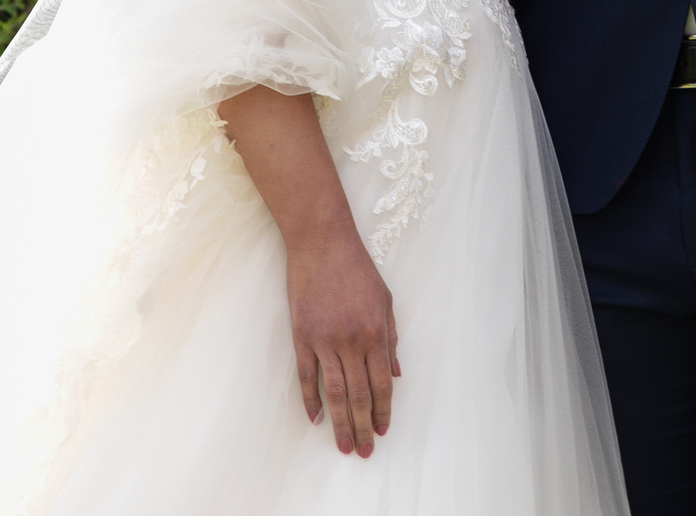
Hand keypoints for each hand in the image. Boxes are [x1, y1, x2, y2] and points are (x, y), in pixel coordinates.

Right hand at [285, 228, 400, 455]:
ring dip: (340, 423)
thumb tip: (394, 373)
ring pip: (335, 393)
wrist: (321, 243)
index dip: (383, 411)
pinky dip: (310, 400)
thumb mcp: (385, 300)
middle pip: (359, 395)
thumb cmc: (357, 268)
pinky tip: (316, 419)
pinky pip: (306, 376)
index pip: (381, 384)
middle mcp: (352, 341)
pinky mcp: (301, 336)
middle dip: (363, 427)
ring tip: (344, 446)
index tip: (382, 431)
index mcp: (376, 333)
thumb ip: (392, 338)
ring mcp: (325, 340)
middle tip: (364, 451)